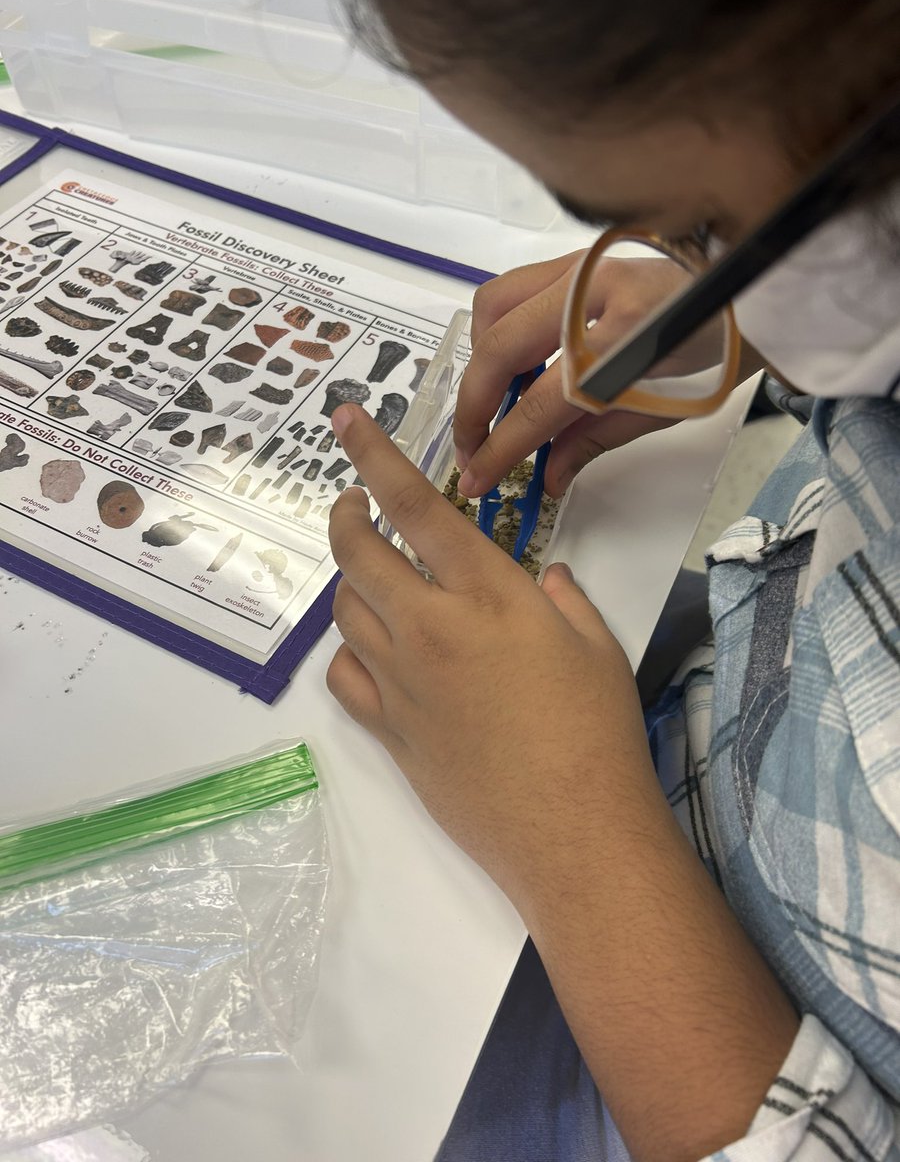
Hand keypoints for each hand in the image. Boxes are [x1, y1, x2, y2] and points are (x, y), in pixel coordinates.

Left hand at [326, 403, 653, 903]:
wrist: (572, 831)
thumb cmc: (596, 730)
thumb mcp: (596, 645)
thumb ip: (564, 598)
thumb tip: (548, 578)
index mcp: (485, 594)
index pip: (416, 505)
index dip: (374, 454)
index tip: (345, 420)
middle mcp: (429, 629)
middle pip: (358, 554)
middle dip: (347, 516)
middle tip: (354, 505)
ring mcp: (400, 683)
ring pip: (346, 612)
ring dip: (353, 582)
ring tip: (375, 578)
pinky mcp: (390, 732)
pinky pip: (344, 677)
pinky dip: (351, 652)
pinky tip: (375, 652)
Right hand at [455, 251, 696, 498]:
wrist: (746, 299)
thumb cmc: (709, 358)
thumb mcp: (654, 412)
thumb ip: (590, 442)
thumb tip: (545, 478)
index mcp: (624, 342)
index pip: (541, 404)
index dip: (501, 448)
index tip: (476, 480)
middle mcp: (593, 294)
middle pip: (499, 351)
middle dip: (473, 408)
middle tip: (471, 449)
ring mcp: (579, 268)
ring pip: (492, 307)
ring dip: (480, 360)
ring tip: (494, 399)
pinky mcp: (574, 258)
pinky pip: (512, 288)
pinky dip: (497, 327)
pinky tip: (514, 362)